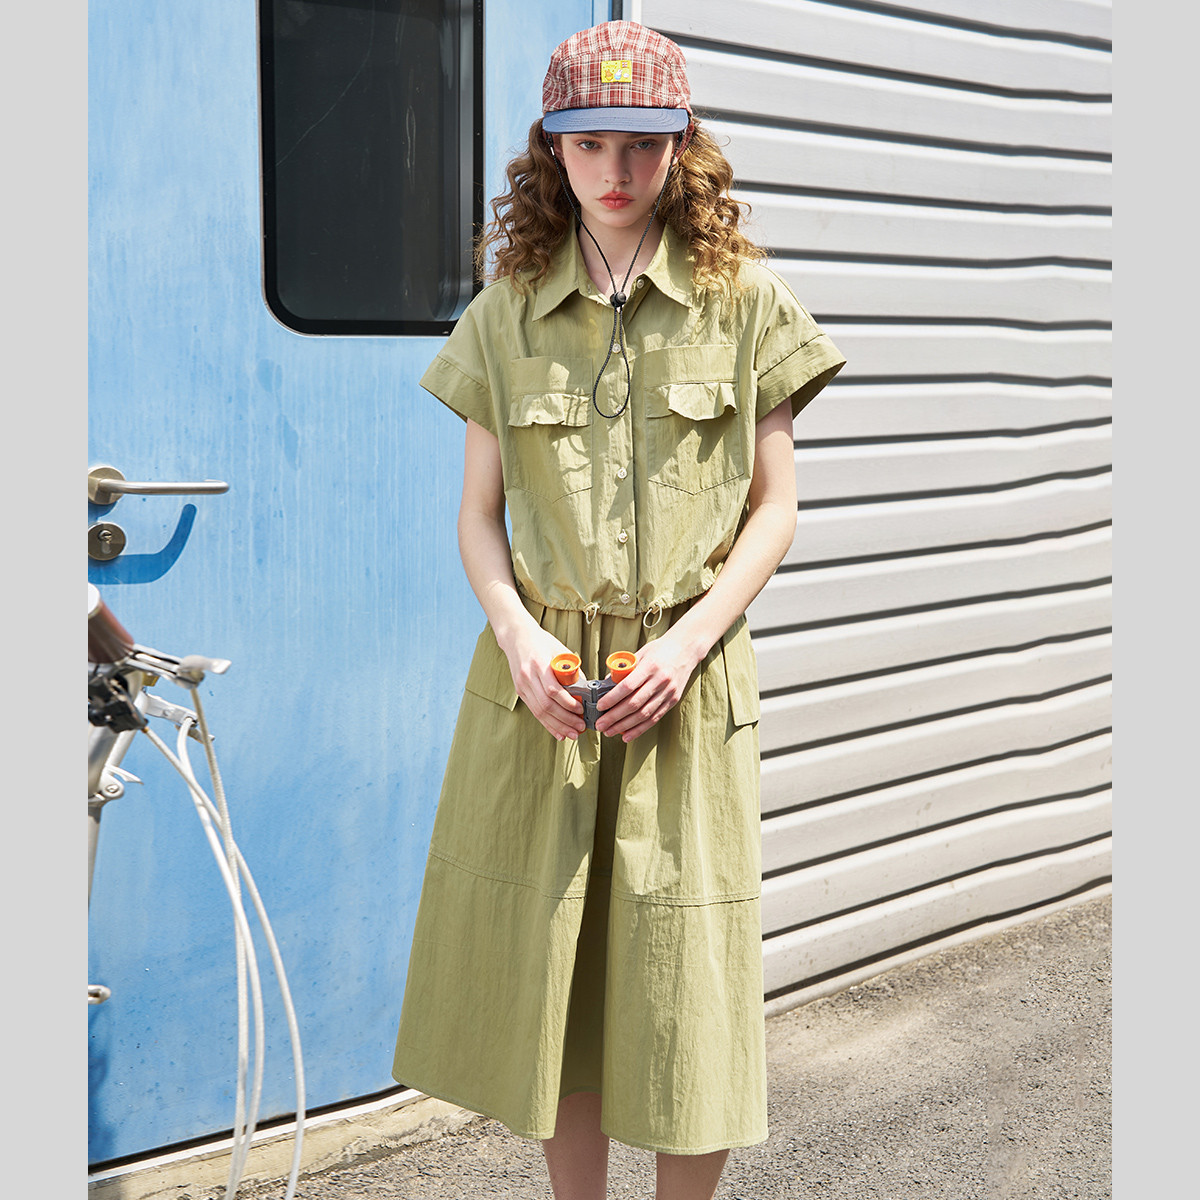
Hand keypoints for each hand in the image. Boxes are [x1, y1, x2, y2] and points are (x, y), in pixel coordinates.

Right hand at [502, 625, 586, 740]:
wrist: (517, 637)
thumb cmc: (541, 642)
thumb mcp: (560, 651)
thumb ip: (572, 671)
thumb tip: (586, 691)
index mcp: (539, 664)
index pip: (553, 690)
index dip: (568, 704)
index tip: (581, 710)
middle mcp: (528, 677)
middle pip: (546, 705)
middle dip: (565, 719)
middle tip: (580, 727)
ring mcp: (522, 685)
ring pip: (540, 712)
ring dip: (557, 726)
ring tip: (572, 734)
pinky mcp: (520, 691)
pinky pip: (534, 711)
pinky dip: (547, 724)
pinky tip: (558, 732)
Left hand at [594, 633, 700, 741]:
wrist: (686, 649)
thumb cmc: (660, 650)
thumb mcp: (640, 654)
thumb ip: (624, 670)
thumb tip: (605, 686)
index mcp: (650, 666)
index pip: (627, 686)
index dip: (612, 698)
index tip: (600, 706)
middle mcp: (661, 681)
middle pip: (634, 704)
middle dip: (614, 717)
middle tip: (600, 724)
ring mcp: (668, 692)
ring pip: (644, 714)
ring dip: (624, 726)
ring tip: (609, 731)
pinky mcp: (673, 700)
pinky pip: (654, 718)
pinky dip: (639, 729)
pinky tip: (627, 735)